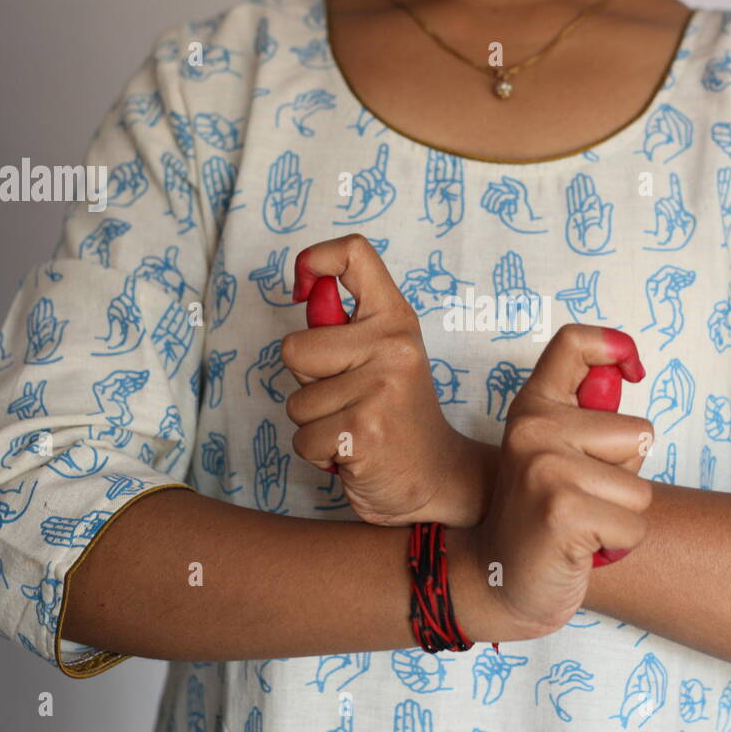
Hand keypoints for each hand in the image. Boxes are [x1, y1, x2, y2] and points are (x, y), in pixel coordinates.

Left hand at [283, 234, 494, 525]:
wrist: (436, 478)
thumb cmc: (396, 416)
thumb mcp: (382, 359)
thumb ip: (344, 328)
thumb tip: (305, 291)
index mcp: (396, 319)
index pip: (354, 253)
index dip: (313, 259)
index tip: (301, 286)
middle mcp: (393, 345)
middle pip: (294, 348)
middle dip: (306, 384)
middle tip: (347, 399)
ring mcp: (380, 388)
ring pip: (296, 403)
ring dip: (315, 425)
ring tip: (354, 426)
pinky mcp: (364, 430)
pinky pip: (303, 439)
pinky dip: (319, 454)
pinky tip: (354, 451)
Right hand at [450, 325, 650, 640]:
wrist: (497, 582)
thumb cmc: (541, 519)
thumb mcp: (554, 455)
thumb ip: (586, 417)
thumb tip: (627, 372)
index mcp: (533, 407)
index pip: (575, 343)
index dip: (617, 346)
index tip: (632, 371)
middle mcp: (534, 429)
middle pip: (638, 434)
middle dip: (626, 476)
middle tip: (581, 498)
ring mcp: (545, 468)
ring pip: (639, 489)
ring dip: (621, 517)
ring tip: (579, 524)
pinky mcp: (563, 510)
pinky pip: (633, 526)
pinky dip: (617, 547)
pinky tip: (579, 548)